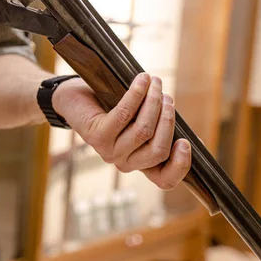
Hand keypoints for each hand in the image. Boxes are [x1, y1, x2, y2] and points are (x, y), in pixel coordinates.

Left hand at [52, 73, 191, 189]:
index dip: (180, 166)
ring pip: (143, 130)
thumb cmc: (111, 107)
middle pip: (158, 149)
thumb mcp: (138, 120)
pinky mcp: (97, 136)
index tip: (186, 143)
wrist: (74, 99)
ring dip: (153, 102)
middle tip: (167, 97)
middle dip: (168, 120)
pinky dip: (136, 94)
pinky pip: (124, 115)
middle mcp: (124, 163)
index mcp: (139, 162)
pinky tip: (142, 80)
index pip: (164, 180)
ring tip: (155, 82)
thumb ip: (157, 126)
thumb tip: (185, 128)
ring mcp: (109, 152)